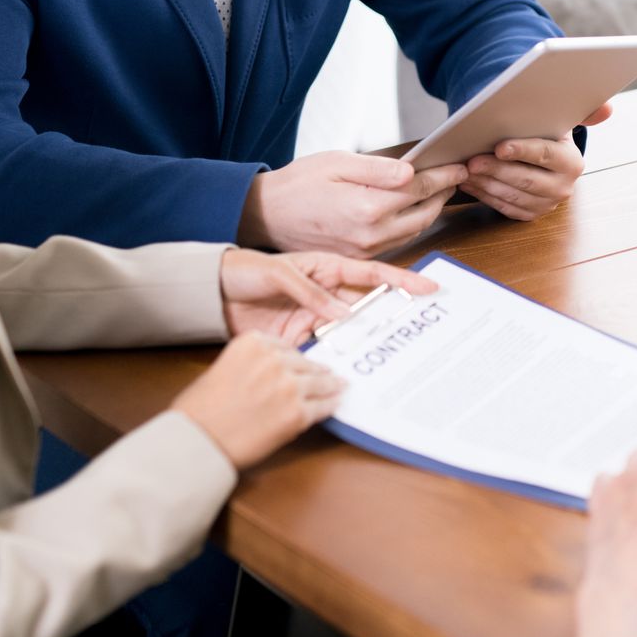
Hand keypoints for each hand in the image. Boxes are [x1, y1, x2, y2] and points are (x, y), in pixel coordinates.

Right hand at [171, 332, 344, 468]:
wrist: (197, 438)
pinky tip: (335, 405)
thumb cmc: (201, 409)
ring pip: (320, 384)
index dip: (297, 358)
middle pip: (306, 364)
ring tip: (340, 386)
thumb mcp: (223, 367)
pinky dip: (330, 407)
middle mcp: (274, 360)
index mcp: (253, 342)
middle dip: (317, 371)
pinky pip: (322, 408)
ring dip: (331, 386)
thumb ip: (251, 363)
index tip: (305, 362)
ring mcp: (289, 386)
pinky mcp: (297, 414)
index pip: (286, 347)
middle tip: (330, 374)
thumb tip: (272, 375)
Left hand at [219, 248, 435, 342]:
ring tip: (396, 350)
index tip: (427, 287)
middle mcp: (326, 295)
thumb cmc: (242, 271)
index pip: (370, 275)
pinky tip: (356, 368)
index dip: (400, 281)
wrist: (209, 295)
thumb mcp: (277, 273)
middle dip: (396, 314)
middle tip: (423, 325)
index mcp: (326, 268)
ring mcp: (315, 319)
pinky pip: (328, 351)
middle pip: (369, 306)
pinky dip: (342, 359)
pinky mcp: (300, 341)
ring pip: (353, 331)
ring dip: (371, 340)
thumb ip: (310, 292)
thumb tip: (342, 314)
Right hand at [239, 151, 469, 257]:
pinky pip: (397, 240)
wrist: (266, 215)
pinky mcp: (360, 257)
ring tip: (439, 189)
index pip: (420, 189)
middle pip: (424, 214)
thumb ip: (378, 169)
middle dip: (444, 193)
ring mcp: (366, 250)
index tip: (459, 165)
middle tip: (455, 175)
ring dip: (430, 210)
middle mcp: (371, 234)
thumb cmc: (298, 184)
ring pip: (414, 230)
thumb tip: (412, 171)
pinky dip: (412, 223)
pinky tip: (413, 209)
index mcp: (367, 207)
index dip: (444, 175)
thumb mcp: (337, 164)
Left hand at [459, 103, 607, 220]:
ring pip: (512, 196)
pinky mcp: (531, 215)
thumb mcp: (564, 121)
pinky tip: (469, 183)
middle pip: (525, 179)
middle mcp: (563, 187)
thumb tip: (607, 109)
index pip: (545, 155)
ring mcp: (546, 205)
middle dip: (496, 170)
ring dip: (486, 184)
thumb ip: (585, 113)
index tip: (499, 147)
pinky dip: (484, 196)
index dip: (521, 151)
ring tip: (466, 170)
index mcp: (572, 162)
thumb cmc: (548, 134)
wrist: (546, 159)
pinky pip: (504, 208)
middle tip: (472, 160)